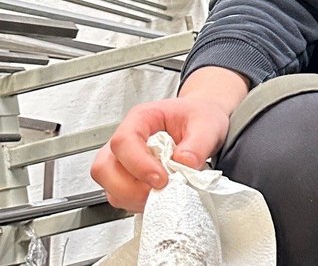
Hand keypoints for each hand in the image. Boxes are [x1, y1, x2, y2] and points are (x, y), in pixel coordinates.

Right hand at [91, 96, 230, 210]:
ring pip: (108, 186)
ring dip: (133, 198)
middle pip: (104, 168)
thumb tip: (185, 163)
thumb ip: (199, 143)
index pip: (124, 141)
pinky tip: (158, 197)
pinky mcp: (127, 178)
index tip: (161, 179)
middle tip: (160, 191)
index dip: (138, 164)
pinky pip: (120, 197)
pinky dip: (136, 203)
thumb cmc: (199, 118)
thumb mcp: (208, 124)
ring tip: (162, 194)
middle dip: (129, 188)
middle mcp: (126, 139)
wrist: (202, 124)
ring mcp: (122, 160)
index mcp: (142, 118)